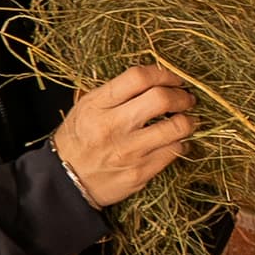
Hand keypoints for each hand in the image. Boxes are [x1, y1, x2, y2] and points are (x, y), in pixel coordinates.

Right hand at [55, 63, 196, 210]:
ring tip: (186, 120)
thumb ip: (116, 92)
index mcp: (98, 105)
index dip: (164, 73)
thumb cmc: (79, 139)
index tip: (174, 79)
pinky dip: (181, 144)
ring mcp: (128, 151)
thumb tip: (156, 79)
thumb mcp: (86, 107)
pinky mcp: (139, 172)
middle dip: (181, 96)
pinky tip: (175, 142)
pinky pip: (173, 152)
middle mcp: (113, 126)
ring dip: (188, 121)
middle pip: (161, 99)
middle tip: (186, 99)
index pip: (138, 78)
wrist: (66, 180)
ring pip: (175, 128)